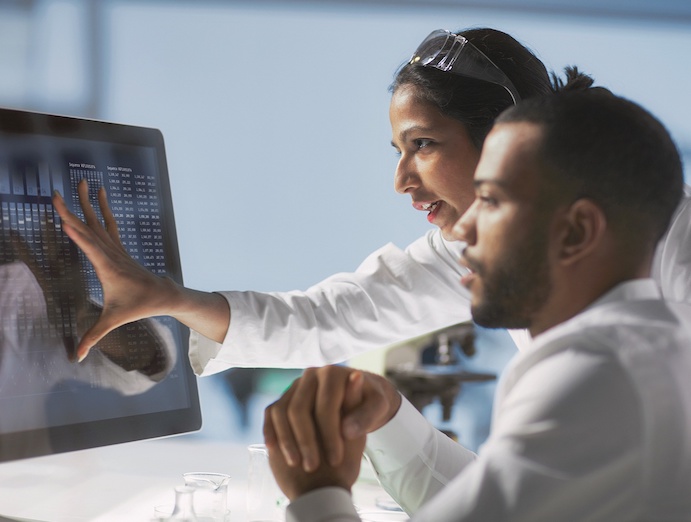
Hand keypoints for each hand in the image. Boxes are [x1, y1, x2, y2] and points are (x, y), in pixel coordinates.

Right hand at [52, 179, 180, 361]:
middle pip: (89, 228)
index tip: (64, 219)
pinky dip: (102, 209)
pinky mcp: (119, 247)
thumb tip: (76, 357)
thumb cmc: (139, 306)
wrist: (164, 294)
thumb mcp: (114, 321)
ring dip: (88, 202)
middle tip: (57, 192)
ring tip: (82, 182)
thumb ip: (93, 337)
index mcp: (108, 268)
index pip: (90, 248)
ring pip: (99, 221)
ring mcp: (116, 248)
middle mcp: (112, 253)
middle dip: (73, 210)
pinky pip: (109, 224)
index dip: (77, 234)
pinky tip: (99, 195)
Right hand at [265, 366, 366, 499]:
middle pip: (299, 409)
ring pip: (282, 411)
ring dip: (286, 440)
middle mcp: (310, 375)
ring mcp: (296, 385)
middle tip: (312, 466)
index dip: (329, 435)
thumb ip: (366, 416)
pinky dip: (270, 430)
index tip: (335, 460)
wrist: (358, 397)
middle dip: (305, 440)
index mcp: (332, 374)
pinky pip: (272, 412)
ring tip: (296, 463)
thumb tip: (347, 430)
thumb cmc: (368, 404)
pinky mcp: (285, 396)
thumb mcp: (377, 408)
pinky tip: (274, 449)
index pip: (326, 406)